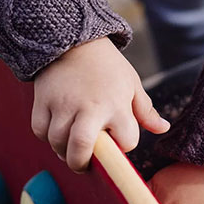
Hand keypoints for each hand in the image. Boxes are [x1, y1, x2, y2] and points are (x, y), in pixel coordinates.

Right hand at [32, 37, 169, 171]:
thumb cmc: (107, 66)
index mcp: (116, 105)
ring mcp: (63, 105)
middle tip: (84, 164)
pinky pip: (40, 131)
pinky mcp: (43, 101)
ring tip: (71, 148)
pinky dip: (47, 137)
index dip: (124, 144)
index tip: (119, 139)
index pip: (126, 142)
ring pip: (58, 142)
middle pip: (81, 148)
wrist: (73, 38)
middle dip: (82, 164)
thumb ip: (146, 111)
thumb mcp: (131, 84)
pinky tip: (57, 132)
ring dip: (64, 152)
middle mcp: (89, 108)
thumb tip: (163, 129)